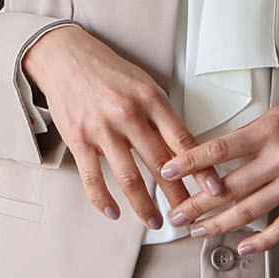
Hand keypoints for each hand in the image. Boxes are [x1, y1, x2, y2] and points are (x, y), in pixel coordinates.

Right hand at [20, 27, 224, 227]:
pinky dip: (103, 199)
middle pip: (160, 163)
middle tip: (190, 215)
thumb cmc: (108, 70)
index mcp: (150, 98)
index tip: (214, 189)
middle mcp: (128, 114)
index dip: (201, 168)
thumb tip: (185, 150)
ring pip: (129, 177)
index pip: (182, 139)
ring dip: (144, 206)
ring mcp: (102, 128)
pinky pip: (93, 177)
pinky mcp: (78, 139)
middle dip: (178, 194)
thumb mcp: (143, 84)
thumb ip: (161, 116)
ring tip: (156, 221)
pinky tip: (114, 212)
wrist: (64, 56)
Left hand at [157, 95, 278, 254]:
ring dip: (219, 224)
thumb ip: (250, 134)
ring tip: (197, 230)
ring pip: (249, 210)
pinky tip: (243, 246)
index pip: (219, 149)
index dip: (190, 162)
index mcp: (269, 130)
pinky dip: (261, 241)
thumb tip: (215, 153)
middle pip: (228, 187)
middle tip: (175, 213)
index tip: (167, 170)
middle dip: (196, 203)